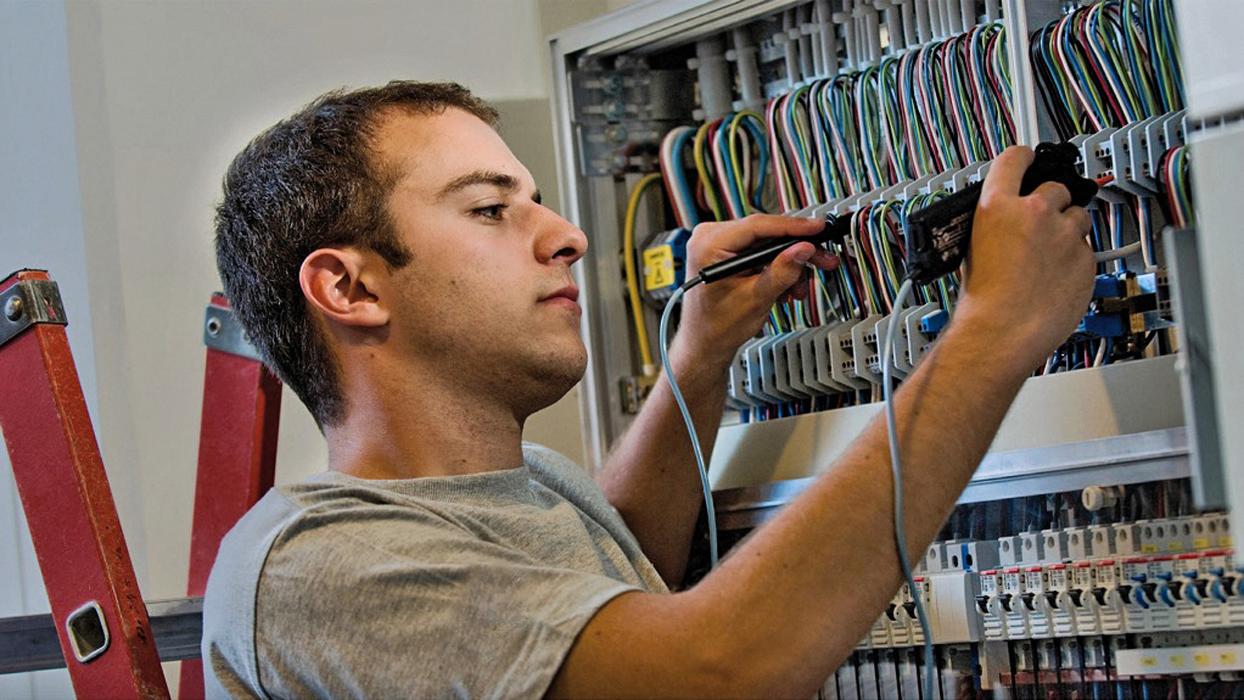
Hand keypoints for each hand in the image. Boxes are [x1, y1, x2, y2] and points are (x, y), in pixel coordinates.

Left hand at [676, 214, 837, 366]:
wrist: (705, 342)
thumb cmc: (716, 326)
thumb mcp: (755, 299)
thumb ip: (782, 272)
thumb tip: (803, 249)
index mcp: (708, 245)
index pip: (758, 225)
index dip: (793, 227)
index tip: (818, 228)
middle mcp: (709, 237)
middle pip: (765, 233)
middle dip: (795, 251)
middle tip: (822, 259)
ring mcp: (717, 243)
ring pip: (766, 244)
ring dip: (788, 264)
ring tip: (799, 287)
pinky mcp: (727, 252)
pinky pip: (759, 252)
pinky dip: (776, 267)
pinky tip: (785, 286)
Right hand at [956, 146, 1095, 366]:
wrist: (1003, 332)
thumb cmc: (982, 300)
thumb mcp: (970, 248)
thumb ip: (995, 222)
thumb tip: (1007, 216)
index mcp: (997, 206)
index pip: (1015, 158)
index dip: (1024, 157)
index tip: (1030, 158)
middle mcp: (1035, 212)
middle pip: (1056, 187)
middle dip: (1051, 203)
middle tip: (1040, 226)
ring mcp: (1064, 234)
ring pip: (1077, 218)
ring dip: (1066, 231)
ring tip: (1047, 258)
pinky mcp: (1086, 257)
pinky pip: (1086, 250)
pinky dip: (1075, 260)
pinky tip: (1055, 278)